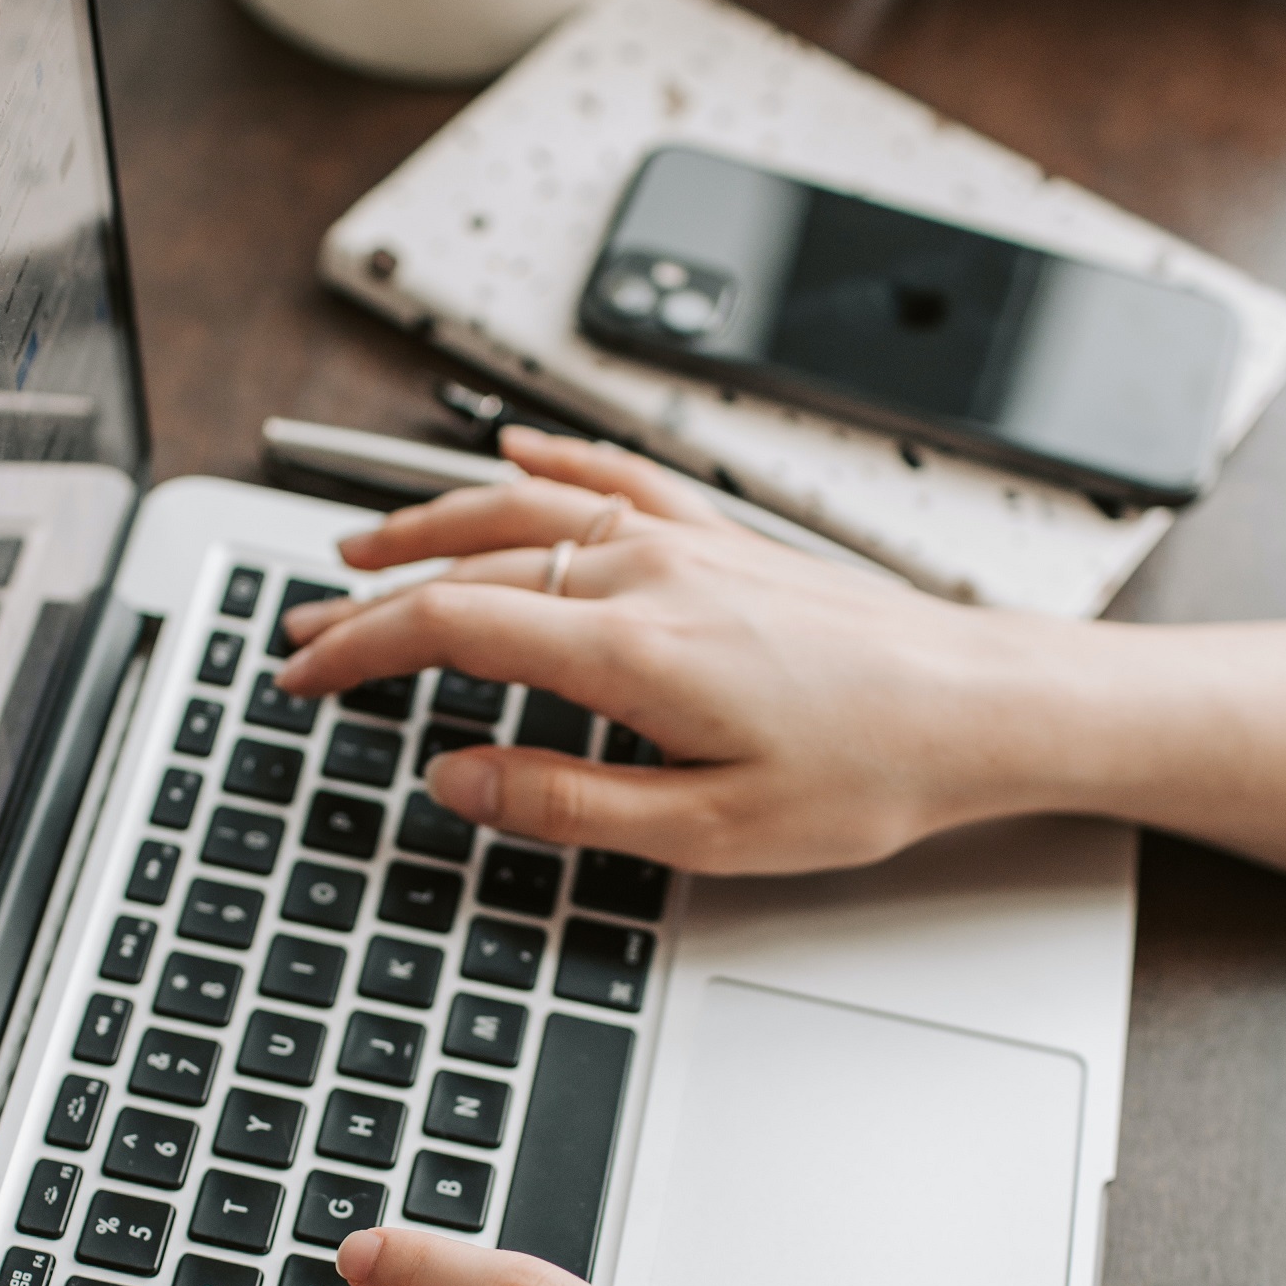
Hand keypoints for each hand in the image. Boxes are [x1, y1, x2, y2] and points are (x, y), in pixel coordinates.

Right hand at [275, 430, 1070, 875]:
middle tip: (305, 637)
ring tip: (361, 550)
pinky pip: (616, 478)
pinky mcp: (724, 537)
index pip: (452, 628)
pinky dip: (550, 463)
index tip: (302, 675)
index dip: (358, 651)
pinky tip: (513, 455)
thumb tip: (456, 777)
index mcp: (632, 648)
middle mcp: (649, 572)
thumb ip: (565, 802)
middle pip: (470, 565)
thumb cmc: (870, 771)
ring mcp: (687, 543)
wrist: (983, 705)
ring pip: (526, 511)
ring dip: (431, 524)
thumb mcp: (708, 830)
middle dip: (370, 601)